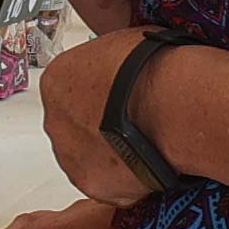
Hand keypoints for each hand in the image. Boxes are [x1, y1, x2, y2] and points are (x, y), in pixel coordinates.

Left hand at [38, 26, 157, 207]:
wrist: (172, 105)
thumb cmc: (154, 70)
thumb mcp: (121, 44)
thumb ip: (107, 62)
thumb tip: (117, 65)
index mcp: (57, 82)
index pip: (67, 92)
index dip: (96, 96)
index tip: (115, 100)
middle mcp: (56, 121)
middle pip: (73, 128)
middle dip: (98, 128)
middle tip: (132, 124)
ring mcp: (70, 156)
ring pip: (86, 159)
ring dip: (110, 155)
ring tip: (145, 145)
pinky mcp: (92, 185)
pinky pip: (107, 185)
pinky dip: (125, 179)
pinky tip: (149, 163)